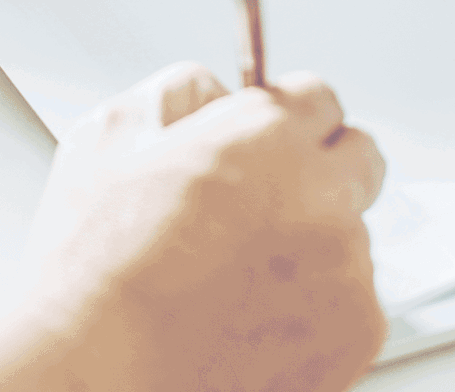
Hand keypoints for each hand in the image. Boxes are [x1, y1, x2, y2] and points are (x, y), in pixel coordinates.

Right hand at [20, 64, 387, 391]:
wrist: (98, 375)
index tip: (272, 141)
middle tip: (266, 206)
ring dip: (312, 249)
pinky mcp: (357, 333)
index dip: (287, 120)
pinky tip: (253, 322)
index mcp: (270, 137)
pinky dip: (316, 313)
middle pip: (359, 159)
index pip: (320, 98)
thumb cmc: (94, 270)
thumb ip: (181, 90)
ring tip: (234, 282)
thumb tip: (217, 90)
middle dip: (322, 172)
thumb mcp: (109, 136)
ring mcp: (347, 267)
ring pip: (351, 238)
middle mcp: (323, 195)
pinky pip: (352, 304)